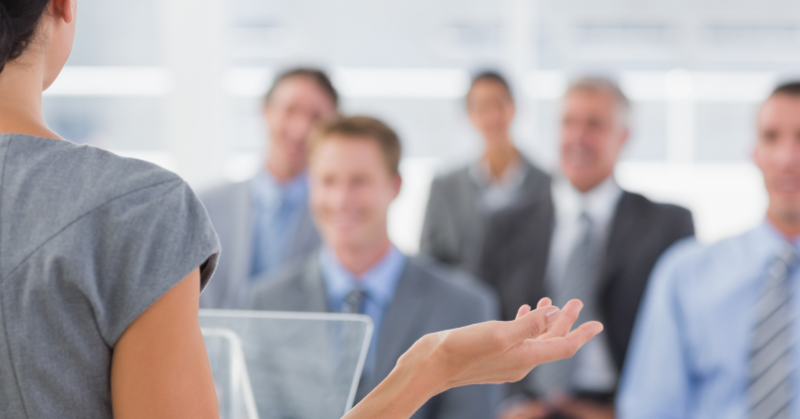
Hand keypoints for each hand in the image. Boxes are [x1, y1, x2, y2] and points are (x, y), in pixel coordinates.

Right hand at [344, 298, 602, 418]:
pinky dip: (524, 325)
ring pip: (534, 340)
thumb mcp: (499, 333)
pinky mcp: (492, 357)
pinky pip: (518, 340)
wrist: (430, 367)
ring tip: (549, 302)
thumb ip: (528, 324)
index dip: (581, 333)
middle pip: (551, 342)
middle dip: (565, 321)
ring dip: (544, 322)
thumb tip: (553, 314)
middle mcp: (520, 363)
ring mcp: (506, 362)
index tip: (597, 322)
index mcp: (526, 358)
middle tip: (576, 301)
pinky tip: (519, 312)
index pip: (563, 346)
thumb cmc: (462, 350)